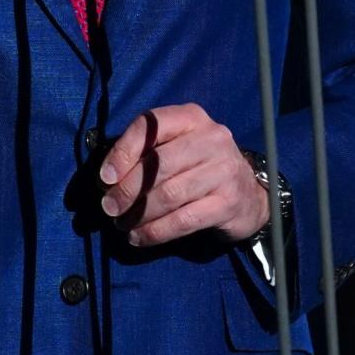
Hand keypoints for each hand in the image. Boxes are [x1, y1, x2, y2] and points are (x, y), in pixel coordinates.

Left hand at [98, 104, 269, 247]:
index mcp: (191, 117)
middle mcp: (211, 138)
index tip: (105, 177)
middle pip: (159, 164)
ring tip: (122, 224)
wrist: (249, 195)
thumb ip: (146, 153)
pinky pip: (184, 220)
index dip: (123, 151)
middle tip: (110, 207)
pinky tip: (139, 237)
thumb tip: (107, 177)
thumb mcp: (177, 147)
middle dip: (127, 189)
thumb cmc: (200, 167)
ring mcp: (223, 170)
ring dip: (139, 213)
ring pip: (169, 194)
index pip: (151, 125)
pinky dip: (156, 231)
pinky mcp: (228, 203)